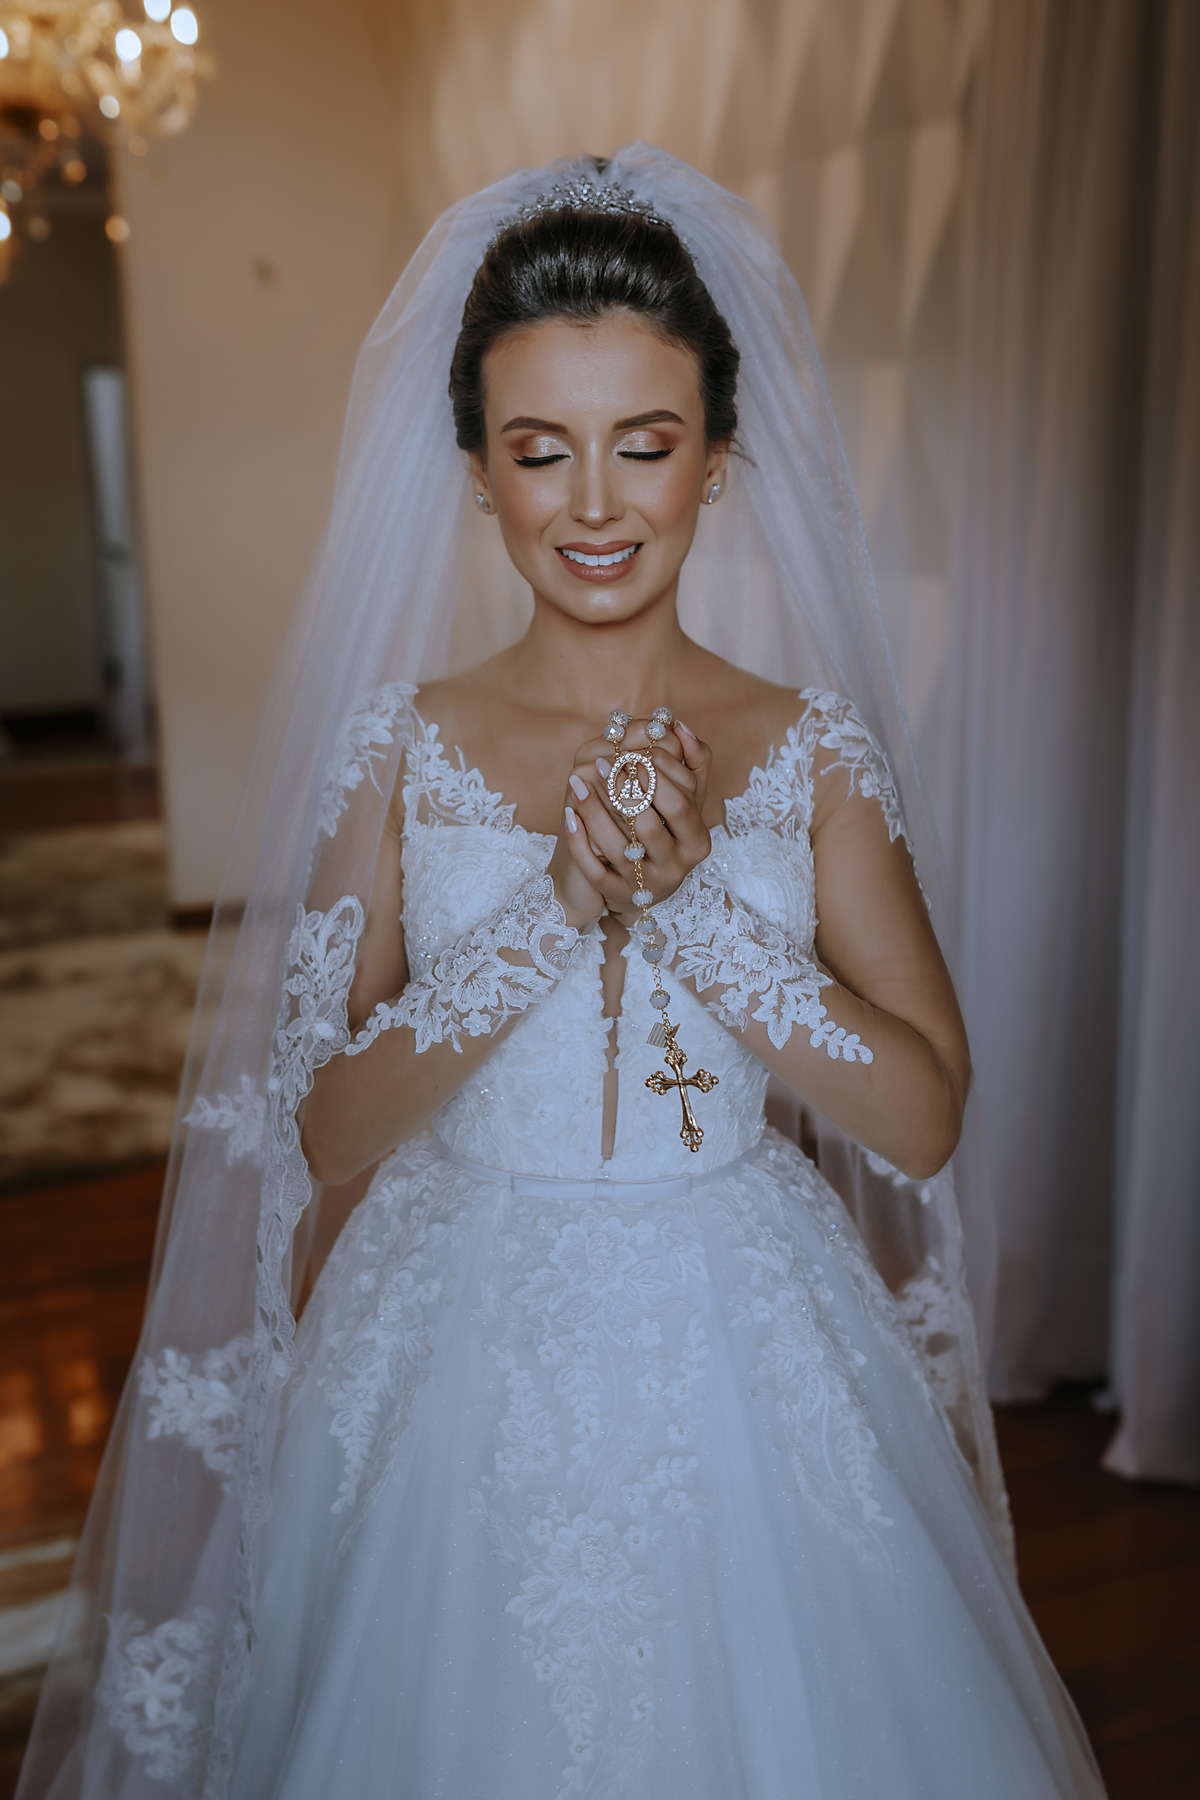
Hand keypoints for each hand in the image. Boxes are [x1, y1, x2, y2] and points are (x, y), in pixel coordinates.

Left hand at [551, 718, 711, 928]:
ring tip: (578, 782)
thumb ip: (691, 764)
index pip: (681, 803)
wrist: (639, 883)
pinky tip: (569, 815)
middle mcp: (675, 867)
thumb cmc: (664, 830)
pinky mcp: (616, 894)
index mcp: (696, 841)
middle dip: (627, 791)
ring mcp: (644, 884)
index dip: (658, 775)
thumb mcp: (685, 802)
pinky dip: (579, 842)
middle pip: (651, 826)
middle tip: (605, 763)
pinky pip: (594, 871)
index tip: (634, 752)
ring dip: (595, 811)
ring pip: (619, 847)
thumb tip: (677, 725)